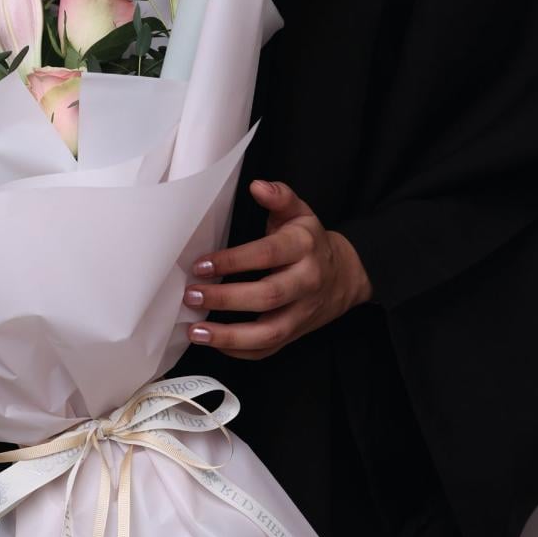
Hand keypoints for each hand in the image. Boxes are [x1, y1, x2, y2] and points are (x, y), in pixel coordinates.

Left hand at [184, 180, 372, 359]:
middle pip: (267, 296)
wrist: (345, 275)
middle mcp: (305, 283)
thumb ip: (279, 197)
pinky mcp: (296, 334)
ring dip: (229, 335)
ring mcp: (302, 313)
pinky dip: (240, 351)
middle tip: (191, 295)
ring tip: (196, 331)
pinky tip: (214, 343)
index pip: (267, 255)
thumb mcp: (299, 213)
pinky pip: (269, 350)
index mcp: (303, 248)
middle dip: (226, 298)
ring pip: (269, 333)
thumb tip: (258, 185)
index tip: (201, 264)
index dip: (233, 261)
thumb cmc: (309, 241)